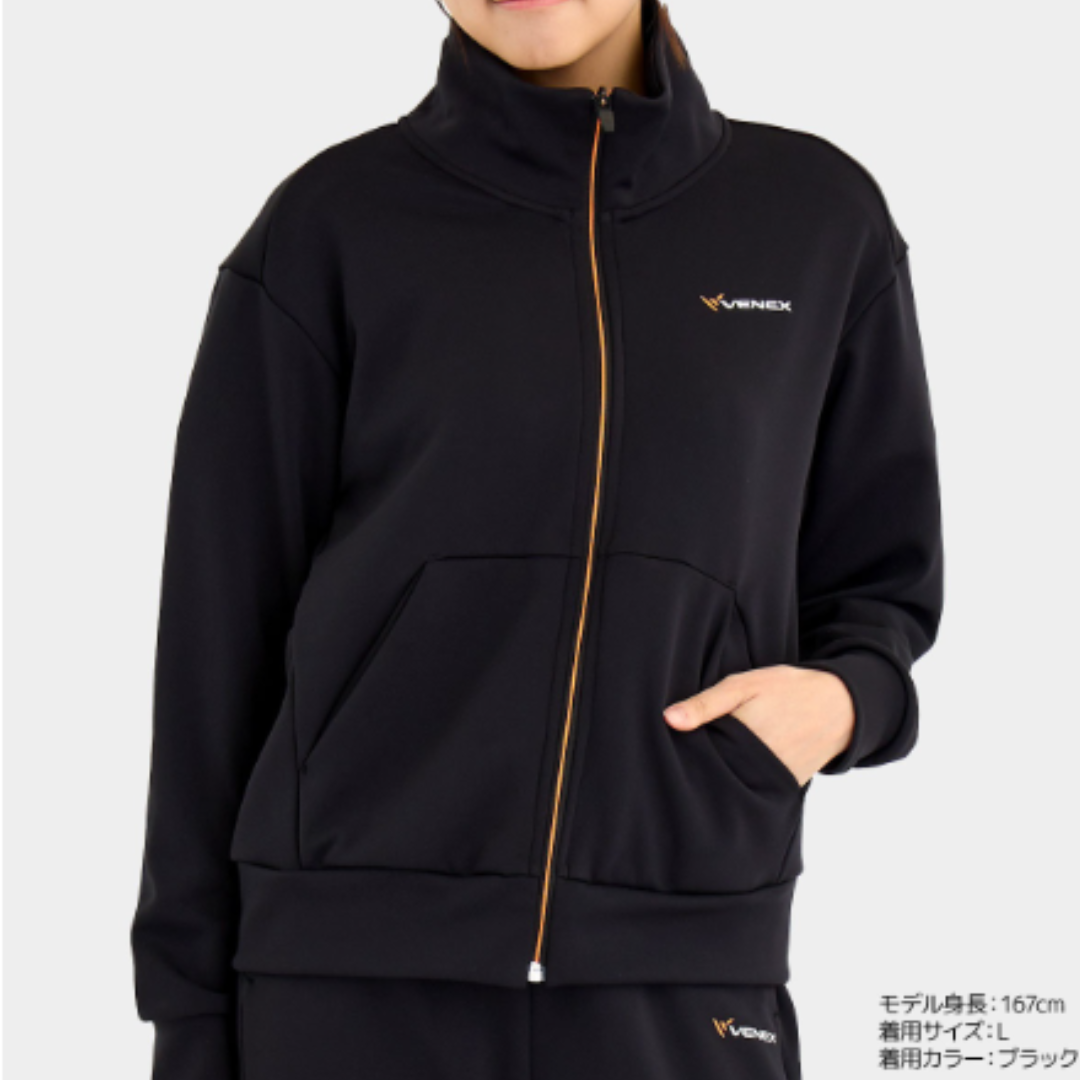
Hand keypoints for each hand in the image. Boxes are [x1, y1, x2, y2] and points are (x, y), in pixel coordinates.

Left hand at [662, 665, 854, 786]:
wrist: (840, 706)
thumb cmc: (788, 689)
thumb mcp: (744, 685)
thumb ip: (706, 703)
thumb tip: (668, 719)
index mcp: (741, 740)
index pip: (699, 755)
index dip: (684, 752)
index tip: (667, 750)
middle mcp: (757, 767)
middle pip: (715, 774)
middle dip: (700, 767)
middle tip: (682, 759)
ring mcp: (772, 782)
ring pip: (733, 785)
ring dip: (721, 777)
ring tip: (710, 764)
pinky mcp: (784, 789)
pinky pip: (755, 790)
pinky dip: (742, 782)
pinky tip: (733, 771)